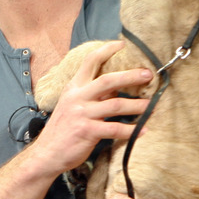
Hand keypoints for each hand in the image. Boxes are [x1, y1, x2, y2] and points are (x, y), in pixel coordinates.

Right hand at [31, 41, 152, 173]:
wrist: (47, 153)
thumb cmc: (63, 129)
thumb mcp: (73, 105)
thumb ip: (92, 94)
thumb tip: (117, 85)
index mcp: (74, 87)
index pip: (90, 61)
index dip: (106, 50)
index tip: (122, 44)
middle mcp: (77, 97)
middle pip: (107, 80)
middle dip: (130, 76)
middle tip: (148, 74)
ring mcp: (82, 114)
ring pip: (115, 105)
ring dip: (136, 106)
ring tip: (151, 106)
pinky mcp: (86, 132)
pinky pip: (114, 129)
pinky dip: (131, 130)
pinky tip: (143, 131)